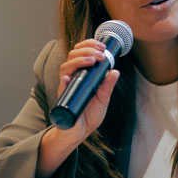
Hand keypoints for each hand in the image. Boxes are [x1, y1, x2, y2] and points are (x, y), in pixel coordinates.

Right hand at [36, 39, 119, 177]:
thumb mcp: (103, 98)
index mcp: (83, 75)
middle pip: (72, 55)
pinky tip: (69, 78)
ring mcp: (67, 87)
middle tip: (99, 53)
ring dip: (78, 60)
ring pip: (66, 67)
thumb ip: (108, 85)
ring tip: (91, 60)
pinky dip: (64, 81)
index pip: (82, 53)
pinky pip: (61, 87)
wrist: (80, 132)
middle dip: (86, 50)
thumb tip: (115, 71)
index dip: (89, 45)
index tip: (102, 46)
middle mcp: (73, 78)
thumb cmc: (89, 115)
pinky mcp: (64, 98)